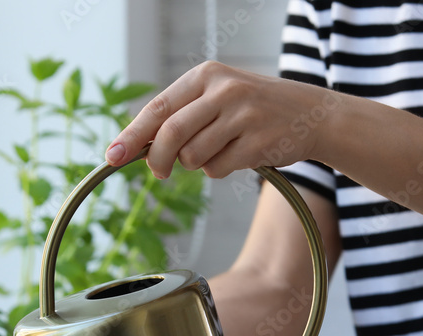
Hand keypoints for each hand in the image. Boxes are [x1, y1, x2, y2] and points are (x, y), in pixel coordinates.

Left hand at [106, 61, 331, 178]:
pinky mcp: (258, 142)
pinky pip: (217, 169)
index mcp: (206, 75)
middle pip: (170, 134)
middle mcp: (224, 90)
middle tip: (158, 173)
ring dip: (196, 164)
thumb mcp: (216, 98)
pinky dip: (219, 170)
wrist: (311, 114)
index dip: (131, 135)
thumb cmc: (251, 110)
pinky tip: (239, 154)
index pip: (157, 108)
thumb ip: (179, 116)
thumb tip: (133, 147)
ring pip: (192, 157)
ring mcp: (243, 115)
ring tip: (218, 150)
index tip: (111, 157)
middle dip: (157, 160)